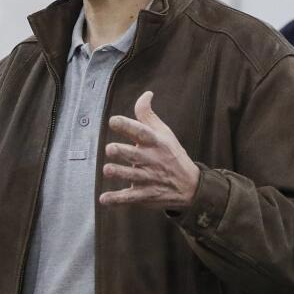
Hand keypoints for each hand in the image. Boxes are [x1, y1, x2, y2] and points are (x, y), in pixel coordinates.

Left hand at [100, 91, 199, 209]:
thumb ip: (148, 115)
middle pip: (134, 154)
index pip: (141, 132)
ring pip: (131, 176)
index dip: (127, 126)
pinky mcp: (145, 194)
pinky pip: (129, 198)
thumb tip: (146, 94)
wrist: (190, 186)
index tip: (113, 121)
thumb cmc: (172, 154)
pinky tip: (103, 200)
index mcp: (155, 142)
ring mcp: (148, 178)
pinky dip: (116, 200)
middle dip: (121, 151)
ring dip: (118, 173)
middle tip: (111, 148)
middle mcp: (151, 159)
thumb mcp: (164, 133)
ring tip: (107, 170)